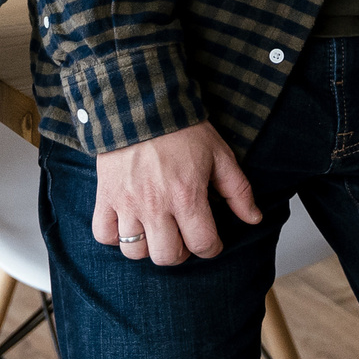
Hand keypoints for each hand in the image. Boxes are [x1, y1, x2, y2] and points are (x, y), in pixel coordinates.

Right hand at [92, 121, 264, 266]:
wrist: (142, 102)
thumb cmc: (183, 128)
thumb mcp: (219, 155)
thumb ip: (238, 190)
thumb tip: (254, 218)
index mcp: (187, 195)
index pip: (203, 245)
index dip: (212, 247)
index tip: (210, 240)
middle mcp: (156, 205)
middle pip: (167, 256)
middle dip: (181, 252)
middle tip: (183, 235)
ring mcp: (127, 203)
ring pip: (136, 252)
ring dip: (149, 246)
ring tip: (157, 229)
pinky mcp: (106, 196)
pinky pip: (104, 235)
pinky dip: (116, 237)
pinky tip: (130, 223)